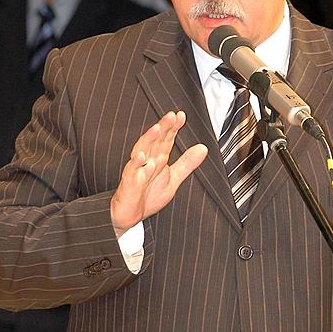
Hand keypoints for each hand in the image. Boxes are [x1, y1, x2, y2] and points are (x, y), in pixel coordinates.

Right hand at [110, 111, 207, 236]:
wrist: (130, 215)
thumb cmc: (148, 196)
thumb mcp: (173, 179)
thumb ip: (187, 163)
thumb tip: (203, 148)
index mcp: (158, 159)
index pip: (166, 140)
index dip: (173, 128)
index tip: (181, 116)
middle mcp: (147, 161)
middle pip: (155, 142)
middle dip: (163, 128)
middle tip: (172, 116)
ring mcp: (137, 171)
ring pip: (142, 151)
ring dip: (149, 140)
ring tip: (157, 129)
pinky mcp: (129, 183)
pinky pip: (131, 172)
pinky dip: (135, 164)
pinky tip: (141, 157)